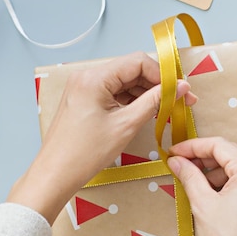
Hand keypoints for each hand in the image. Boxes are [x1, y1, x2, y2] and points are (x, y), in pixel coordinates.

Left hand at [7, 52, 195, 223]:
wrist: (56, 174)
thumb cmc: (85, 153)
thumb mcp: (126, 125)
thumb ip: (155, 101)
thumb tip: (180, 87)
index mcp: (95, 78)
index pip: (138, 62)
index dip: (163, 75)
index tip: (180, 90)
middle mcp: (87, 76)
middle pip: (132, 70)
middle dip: (157, 84)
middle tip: (180, 101)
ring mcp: (85, 87)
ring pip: (125, 82)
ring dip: (146, 93)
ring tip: (166, 110)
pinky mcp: (85, 99)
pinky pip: (114, 92)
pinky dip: (132, 101)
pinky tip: (148, 112)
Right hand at [167, 137, 236, 235]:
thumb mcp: (202, 203)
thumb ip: (189, 176)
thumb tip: (176, 161)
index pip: (219, 146)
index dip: (193, 146)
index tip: (174, 152)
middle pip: (229, 155)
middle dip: (202, 159)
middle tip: (179, 165)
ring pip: (235, 169)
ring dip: (212, 173)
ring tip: (192, 184)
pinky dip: (224, 184)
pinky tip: (208, 195)